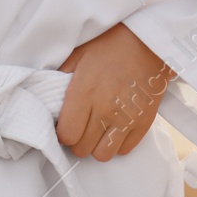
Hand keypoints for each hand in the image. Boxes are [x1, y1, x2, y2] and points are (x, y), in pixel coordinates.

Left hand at [55, 24, 175, 161]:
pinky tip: (114, 128)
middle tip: (79, 126)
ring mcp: (127, 118)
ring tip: (96, 130)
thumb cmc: (109, 44)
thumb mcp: (77, 54)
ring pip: (103, 155)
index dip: (62, 133)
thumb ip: (59, 77)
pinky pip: (124, 150)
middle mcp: (105, 110)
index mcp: (84, 93)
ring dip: (96, 146)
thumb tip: (47, 96)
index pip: (66, 135)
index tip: (64, 124)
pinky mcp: (145, 122)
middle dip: (77, 140)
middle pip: (82, 149)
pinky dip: (117, 143)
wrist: (149, 41)